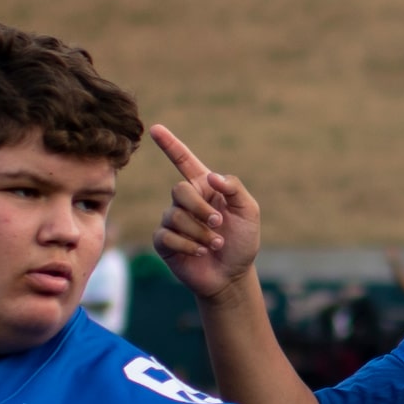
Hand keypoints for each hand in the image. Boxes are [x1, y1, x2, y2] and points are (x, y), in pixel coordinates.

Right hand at [148, 125, 260, 302]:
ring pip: (175, 216)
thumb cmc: (242, 241)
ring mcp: (172, 220)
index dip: (170, 144)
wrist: (232, 275)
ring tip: (215, 244)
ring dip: (200, 232)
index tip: (155, 128)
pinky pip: (166, 235)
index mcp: (205, 187)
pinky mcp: (164, 241)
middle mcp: (186, 201)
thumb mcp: (249, 212)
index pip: (183, 160)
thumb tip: (211, 177)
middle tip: (219, 224)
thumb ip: (234, 188)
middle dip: (201, 209)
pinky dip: (187, 245)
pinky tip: (200, 251)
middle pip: (180, 190)